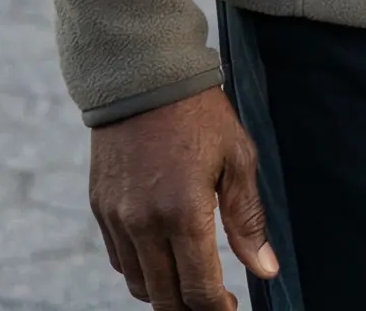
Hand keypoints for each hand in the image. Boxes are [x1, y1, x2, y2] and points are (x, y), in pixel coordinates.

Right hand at [89, 87, 277, 307]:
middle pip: (165, 297)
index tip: (230, 307)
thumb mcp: (237, 158)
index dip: (215, 308)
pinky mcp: (99, 208)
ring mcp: (117, 219)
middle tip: (211, 301)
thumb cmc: (201, 114)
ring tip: (188, 282)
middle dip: (190, 308)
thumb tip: (265, 269)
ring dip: (163, 292)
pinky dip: (139, 269)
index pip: (198, 288)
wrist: (146, 77)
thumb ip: (248, 220)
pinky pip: (118, 258)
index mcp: (184, 213)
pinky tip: (160, 257)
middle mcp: (144, 224)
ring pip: (138, 284)